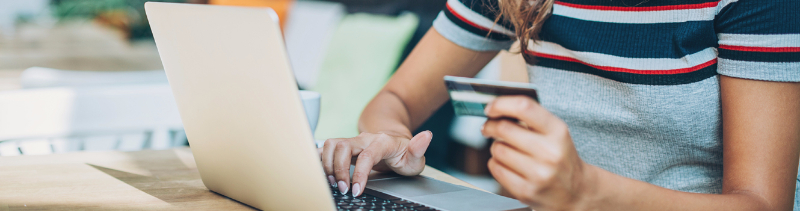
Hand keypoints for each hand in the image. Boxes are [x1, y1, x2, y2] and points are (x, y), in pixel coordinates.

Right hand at [318, 131, 432, 196]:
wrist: (394, 143)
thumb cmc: (404, 154)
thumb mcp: (415, 157)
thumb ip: (419, 148)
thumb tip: (427, 135)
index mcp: (382, 142)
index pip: (366, 155)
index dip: (359, 174)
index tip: (357, 191)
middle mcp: (364, 138)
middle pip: (343, 146)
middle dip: (339, 170)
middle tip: (344, 189)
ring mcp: (353, 141)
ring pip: (331, 144)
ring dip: (327, 165)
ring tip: (333, 183)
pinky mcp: (343, 146)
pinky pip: (326, 147)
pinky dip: (320, 158)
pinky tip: (321, 172)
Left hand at [481, 96, 596, 209]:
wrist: (576, 190)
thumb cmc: (559, 156)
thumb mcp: (555, 132)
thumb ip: (530, 117)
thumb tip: (496, 107)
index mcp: (558, 131)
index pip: (524, 108)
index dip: (501, 104)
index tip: (490, 107)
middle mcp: (550, 152)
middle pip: (504, 129)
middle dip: (491, 126)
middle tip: (488, 127)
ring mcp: (538, 174)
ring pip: (498, 149)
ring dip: (496, 147)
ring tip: (506, 149)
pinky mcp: (526, 191)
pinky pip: (496, 168)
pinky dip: (495, 163)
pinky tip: (506, 164)